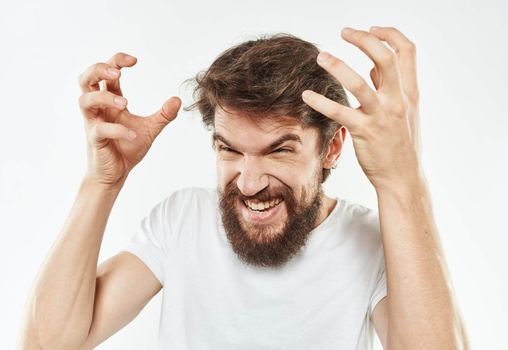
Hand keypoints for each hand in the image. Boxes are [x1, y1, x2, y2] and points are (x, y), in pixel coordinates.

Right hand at [78, 52, 180, 186]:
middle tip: (118, 73)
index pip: (106, 73)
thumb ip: (163, 115)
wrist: (115, 174)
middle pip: (85, 79)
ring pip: (85, 100)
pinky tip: (132, 135)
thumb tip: (177, 99)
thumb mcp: (150, 129)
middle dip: (99, 70)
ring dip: (104, 97)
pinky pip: (100, 130)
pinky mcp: (94, 140)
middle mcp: (98, 109)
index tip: (134, 60)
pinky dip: (117, 130)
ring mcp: (93, 124)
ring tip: (125, 103)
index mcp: (109, 101)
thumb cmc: (127, 149)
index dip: (116, 61)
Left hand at [302, 26, 422, 188]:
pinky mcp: (364, 132)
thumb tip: (374, 68)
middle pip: (385, 58)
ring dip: (337, 65)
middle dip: (364, 40)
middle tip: (344, 32)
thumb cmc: (400, 145)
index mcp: (411, 93)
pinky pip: (339, 112)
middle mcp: (399, 101)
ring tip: (321, 56)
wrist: (403, 177)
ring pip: (359, 83)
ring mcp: (382, 116)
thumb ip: (391, 88)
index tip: (371, 29)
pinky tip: (307, 95)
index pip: (407, 51)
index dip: (389, 35)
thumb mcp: (405, 113)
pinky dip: (321, 102)